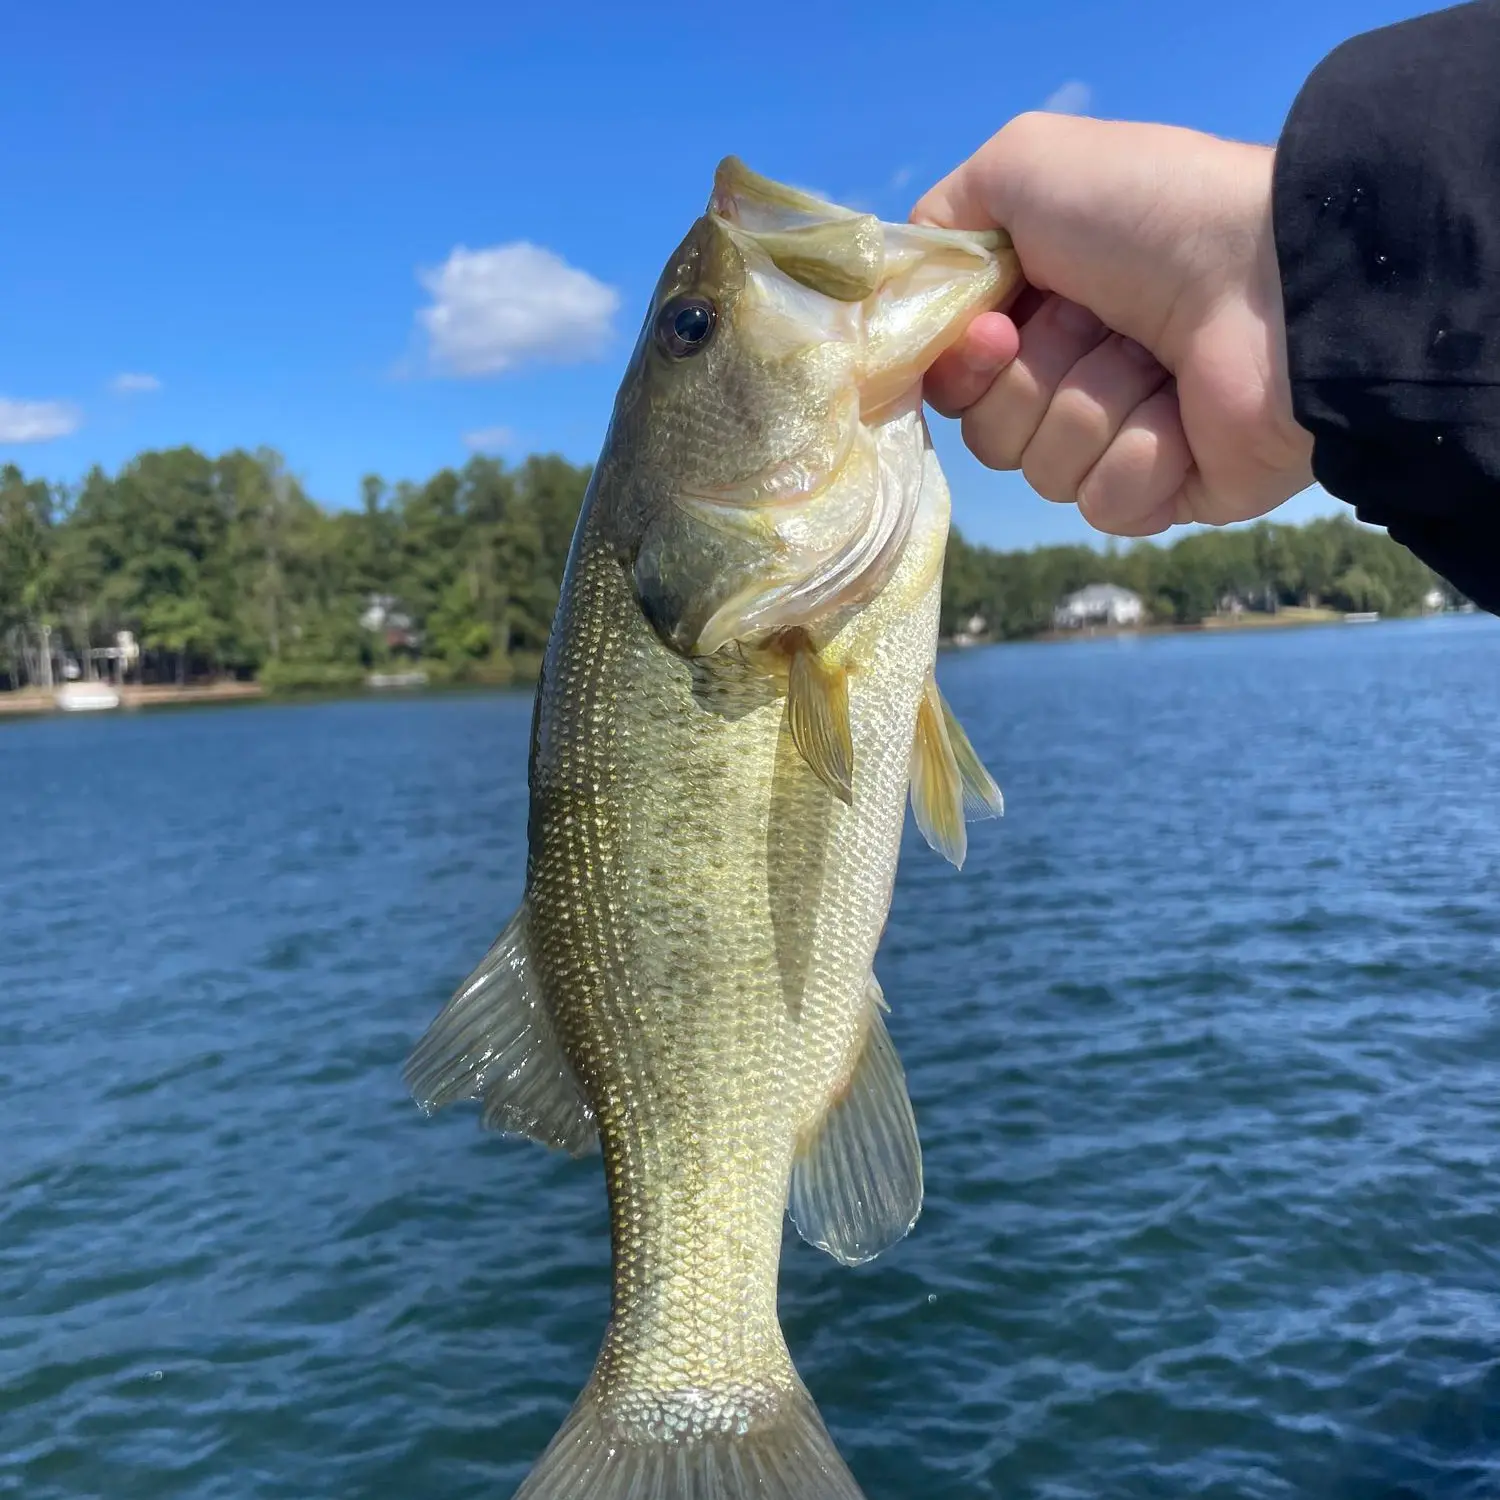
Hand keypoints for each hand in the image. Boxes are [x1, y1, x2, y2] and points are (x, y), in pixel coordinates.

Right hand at [913, 114, 1315, 535]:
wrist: (1276, 282)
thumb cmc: (1152, 215)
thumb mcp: (1023, 168)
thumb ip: (943, 221)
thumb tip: (916, 296)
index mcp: (1041, 308)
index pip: (953, 379)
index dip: (962, 364)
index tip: (994, 330)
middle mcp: (1076, 374)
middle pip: (989, 434)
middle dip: (1034, 383)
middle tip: (1098, 329)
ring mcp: (1122, 437)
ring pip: (1045, 472)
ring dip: (1096, 410)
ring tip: (1157, 366)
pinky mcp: (1166, 493)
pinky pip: (1105, 504)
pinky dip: (1141, 457)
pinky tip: (1184, 417)